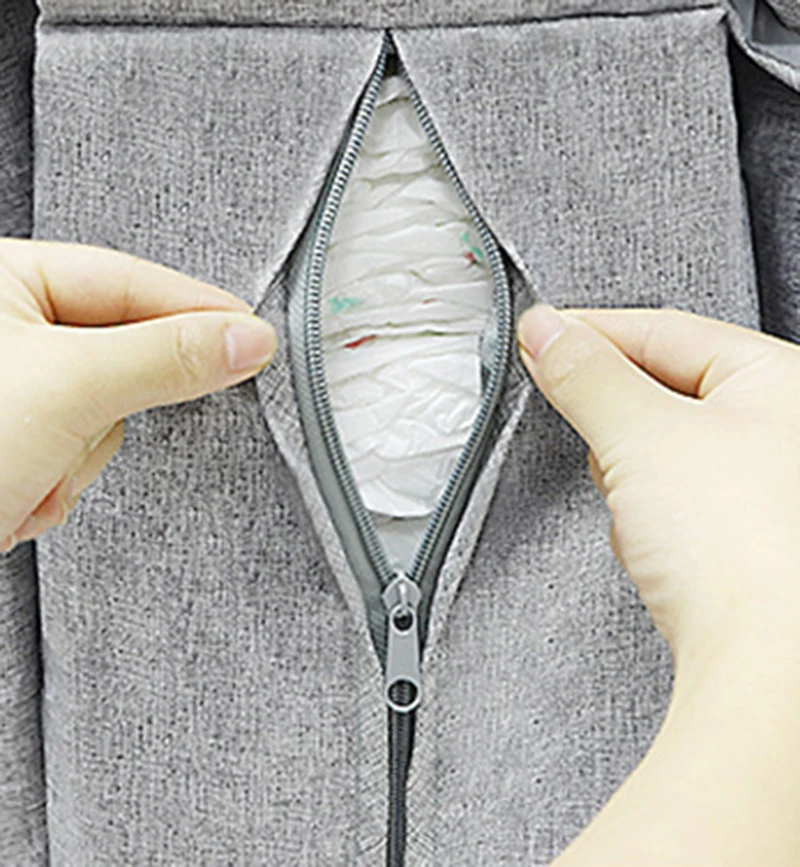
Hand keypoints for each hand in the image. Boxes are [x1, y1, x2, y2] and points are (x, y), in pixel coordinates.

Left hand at [0, 239, 276, 552]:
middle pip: (119, 356)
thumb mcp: (68, 388)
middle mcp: (4, 329)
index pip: (130, 281)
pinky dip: (52, 484)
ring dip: (71, 461)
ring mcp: (8, 389)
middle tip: (81, 429)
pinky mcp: (10, 439)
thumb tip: (245, 339)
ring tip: (22, 476)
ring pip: (97, 416)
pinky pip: (72, 452)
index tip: (254, 339)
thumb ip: (167, 357)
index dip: (198, 311)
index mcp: (3, 279)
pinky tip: (12, 495)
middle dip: (103, 413)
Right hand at [517, 304, 799, 686]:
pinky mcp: (743, 533)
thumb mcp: (641, 435)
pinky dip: (651, 516)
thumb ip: (587, 374)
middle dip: (619, 424)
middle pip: (663, 391)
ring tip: (643, 512)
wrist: (762, 668)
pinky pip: (673, 499)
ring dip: (633, 478)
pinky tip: (657, 545)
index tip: (538, 338)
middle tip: (601, 443)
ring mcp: (765, 484)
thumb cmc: (743, 551)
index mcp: (781, 380)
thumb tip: (547, 332)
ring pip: (663, 451)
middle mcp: (785, 427)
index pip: (665, 330)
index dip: (592, 332)